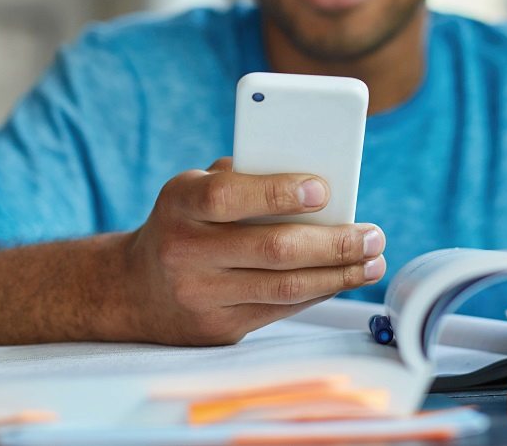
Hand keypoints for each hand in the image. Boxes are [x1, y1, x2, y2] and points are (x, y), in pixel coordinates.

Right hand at [121, 158, 385, 345]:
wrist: (133, 290)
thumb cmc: (185, 223)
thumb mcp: (197, 188)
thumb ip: (247, 177)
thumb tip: (317, 181)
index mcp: (180, 204)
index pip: (230, 196)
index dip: (279, 192)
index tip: (324, 189)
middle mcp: (185, 252)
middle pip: (272, 250)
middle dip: (333, 243)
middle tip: (373, 235)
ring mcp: (201, 296)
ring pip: (285, 288)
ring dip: (339, 274)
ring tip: (372, 261)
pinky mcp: (218, 329)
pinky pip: (281, 311)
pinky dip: (318, 292)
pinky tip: (343, 278)